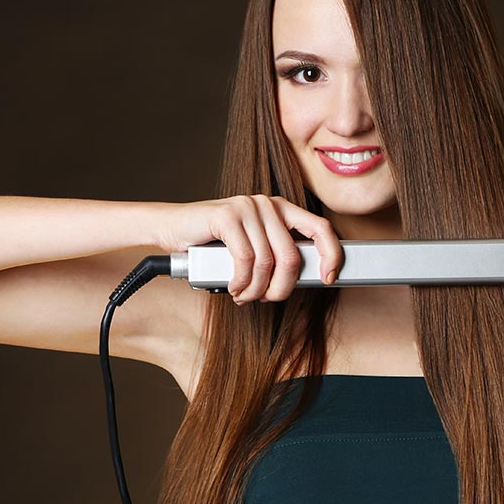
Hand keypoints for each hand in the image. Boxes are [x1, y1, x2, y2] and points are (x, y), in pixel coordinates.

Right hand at [156, 195, 342, 302]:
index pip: (321, 228)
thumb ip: (278, 256)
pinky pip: (245, 260)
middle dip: (281, 288)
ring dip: (255, 290)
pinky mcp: (227, 216)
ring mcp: (248, 207)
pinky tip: (233, 287)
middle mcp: (268, 205)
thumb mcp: (254, 249)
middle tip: (266, 299)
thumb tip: (309, 278)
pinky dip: (240, 282)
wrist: (171, 227)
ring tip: (243, 295)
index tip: (329, 278)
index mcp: (282, 210)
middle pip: (292, 257)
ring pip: (267, 263)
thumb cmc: (214, 244)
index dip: (331, 254)